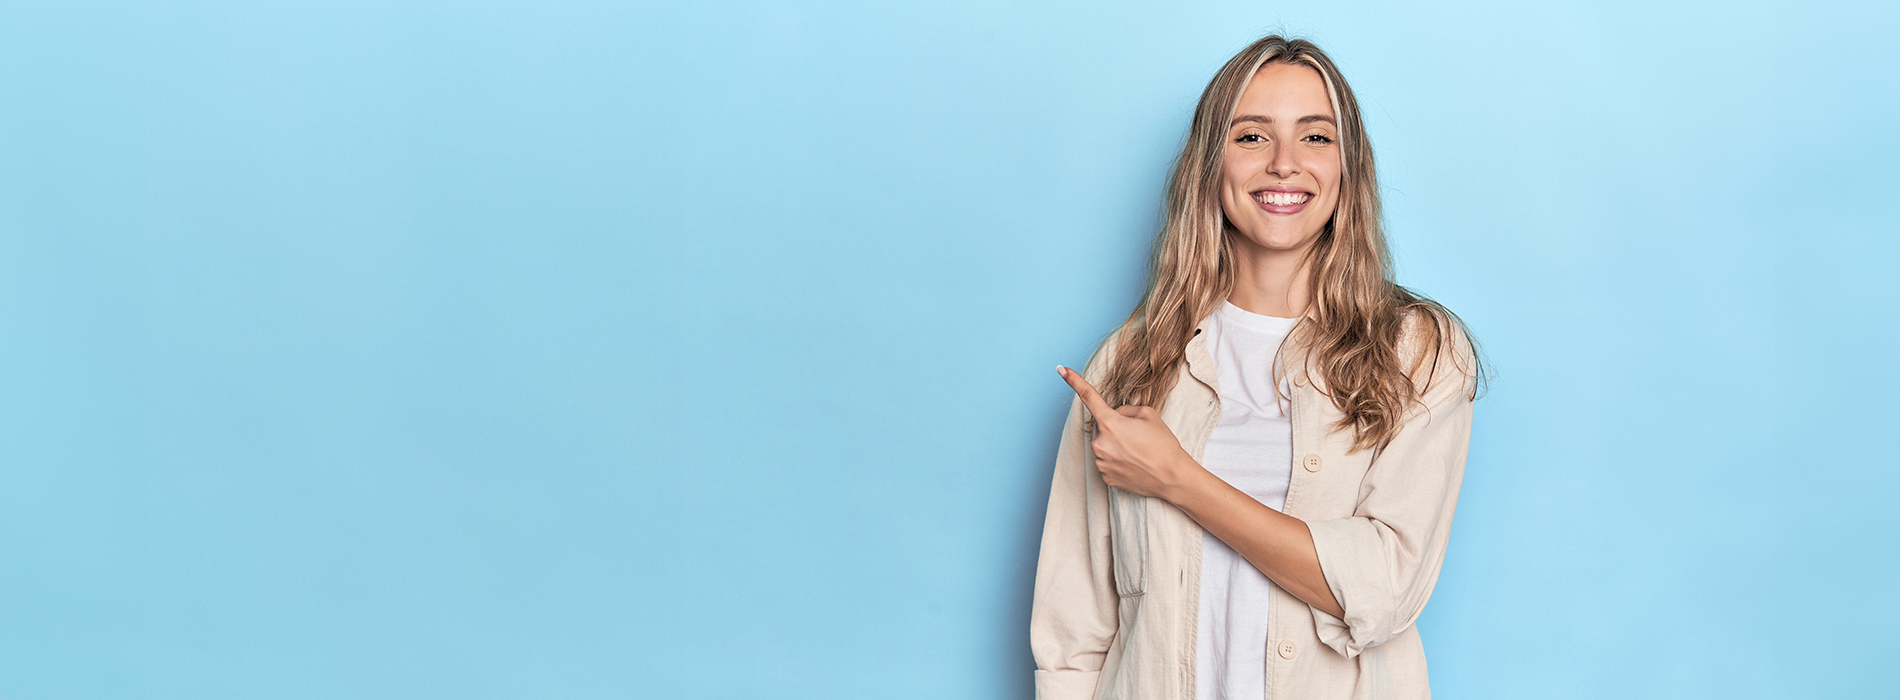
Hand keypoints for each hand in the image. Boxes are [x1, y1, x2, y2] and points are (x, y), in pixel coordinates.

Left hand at [1057, 365, 1200, 500]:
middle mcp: (1100, 443)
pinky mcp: (1106, 478)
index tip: (1061, 370)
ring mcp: (1101, 462)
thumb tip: (1115, 415)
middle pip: (1101, 427)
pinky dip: (1117, 460)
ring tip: (1138, 452)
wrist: (1173, 478)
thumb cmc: (1163, 445)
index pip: (1088, 397)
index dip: (1074, 381)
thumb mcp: (1148, 414)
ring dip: (1115, 445)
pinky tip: (1134, 463)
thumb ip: (1125, 410)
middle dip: (1114, 427)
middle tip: (1136, 436)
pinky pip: (1106, 462)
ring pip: (1103, 445)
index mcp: (1110, 423)